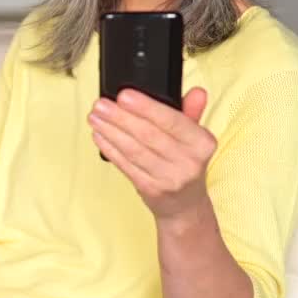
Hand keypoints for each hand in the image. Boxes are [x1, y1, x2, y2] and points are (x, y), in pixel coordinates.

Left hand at [88, 87, 216, 220]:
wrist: (185, 205)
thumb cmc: (186, 163)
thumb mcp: (194, 138)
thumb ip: (191, 112)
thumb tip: (197, 92)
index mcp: (202, 143)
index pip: (172, 121)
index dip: (146, 108)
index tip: (123, 95)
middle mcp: (189, 162)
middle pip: (148, 135)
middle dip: (120, 117)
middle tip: (100, 105)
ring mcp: (169, 178)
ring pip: (134, 150)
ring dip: (110, 131)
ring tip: (95, 117)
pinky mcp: (151, 190)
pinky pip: (126, 165)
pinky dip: (110, 149)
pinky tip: (99, 136)